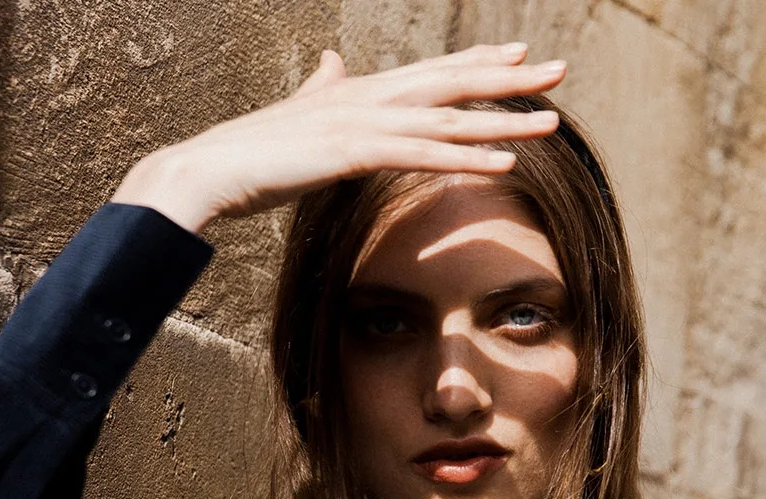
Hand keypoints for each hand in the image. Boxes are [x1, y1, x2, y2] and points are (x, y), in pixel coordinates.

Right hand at [110, 44, 565, 232]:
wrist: (205, 172)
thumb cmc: (248, 155)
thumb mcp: (295, 116)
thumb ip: (321, 88)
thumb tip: (333, 62)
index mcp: (356, 92)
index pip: (428, 74)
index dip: (475, 64)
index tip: (520, 58)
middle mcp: (364, 98)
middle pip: (449, 84)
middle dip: (507, 79)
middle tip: (560, 71)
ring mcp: (359, 123)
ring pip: (445, 120)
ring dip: (502, 121)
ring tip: (550, 122)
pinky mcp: (350, 153)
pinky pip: (421, 156)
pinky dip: (465, 158)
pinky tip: (504, 163)